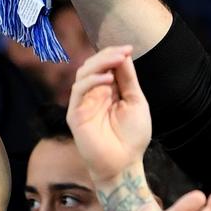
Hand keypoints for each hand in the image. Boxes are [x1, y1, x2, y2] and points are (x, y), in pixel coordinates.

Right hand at [67, 46, 151, 183]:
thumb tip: (124, 55)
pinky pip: (78, 91)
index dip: (114, 54)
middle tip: (123, 51)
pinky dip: (92, 81)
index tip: (129, 48)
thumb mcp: (136, 101)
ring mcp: (83, 104)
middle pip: (92, 66)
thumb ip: (128, 80)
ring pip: (82, 74)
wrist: (125, 163)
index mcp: (108, 90)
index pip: (105, 65)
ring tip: (118, 60)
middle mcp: (93, 94)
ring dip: (100, 64)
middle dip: (107, 55)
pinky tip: (107, 79)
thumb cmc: (132, 136)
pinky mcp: (75, 115)